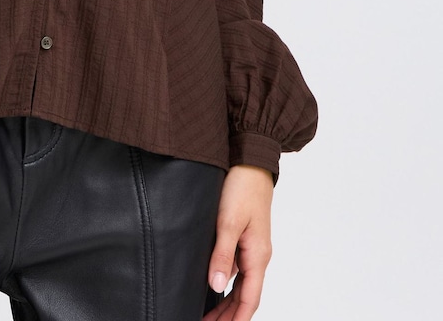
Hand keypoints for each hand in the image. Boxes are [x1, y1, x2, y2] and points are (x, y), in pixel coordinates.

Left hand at [202, 164, 273, 320]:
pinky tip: (215, 287)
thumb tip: (215, 285)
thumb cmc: (242, 188)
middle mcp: (258, 255)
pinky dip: (228, 284)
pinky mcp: (245, 238)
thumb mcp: (228, 221)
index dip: (236, 319)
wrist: (251, 161)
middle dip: (229, 316)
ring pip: (242, 285)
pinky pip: (239, 270)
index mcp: (257, 255)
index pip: (249, 299)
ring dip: (227, 302)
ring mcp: (253, 248)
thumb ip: (222, 254)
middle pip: (246, 296)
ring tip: (209, 315)